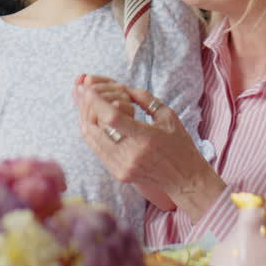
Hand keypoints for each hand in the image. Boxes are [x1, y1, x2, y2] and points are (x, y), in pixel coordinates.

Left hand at [73, 78, 222, 220]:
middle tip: (80, 91)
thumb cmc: (179, 144)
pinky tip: (89, 119)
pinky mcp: (118, 174)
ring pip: (91, 139)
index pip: (113, 118)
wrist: (185, 179)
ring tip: (82, 102)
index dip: (96, 101)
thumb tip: (123, 86)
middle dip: (84, 107)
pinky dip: (91, 133)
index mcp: (146, 138)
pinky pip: (97, 150)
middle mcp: (131, 155)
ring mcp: (123, 167)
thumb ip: (145, 99)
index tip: (86, 88)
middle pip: (96, 128)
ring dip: (84, 118)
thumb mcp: (168, 116)